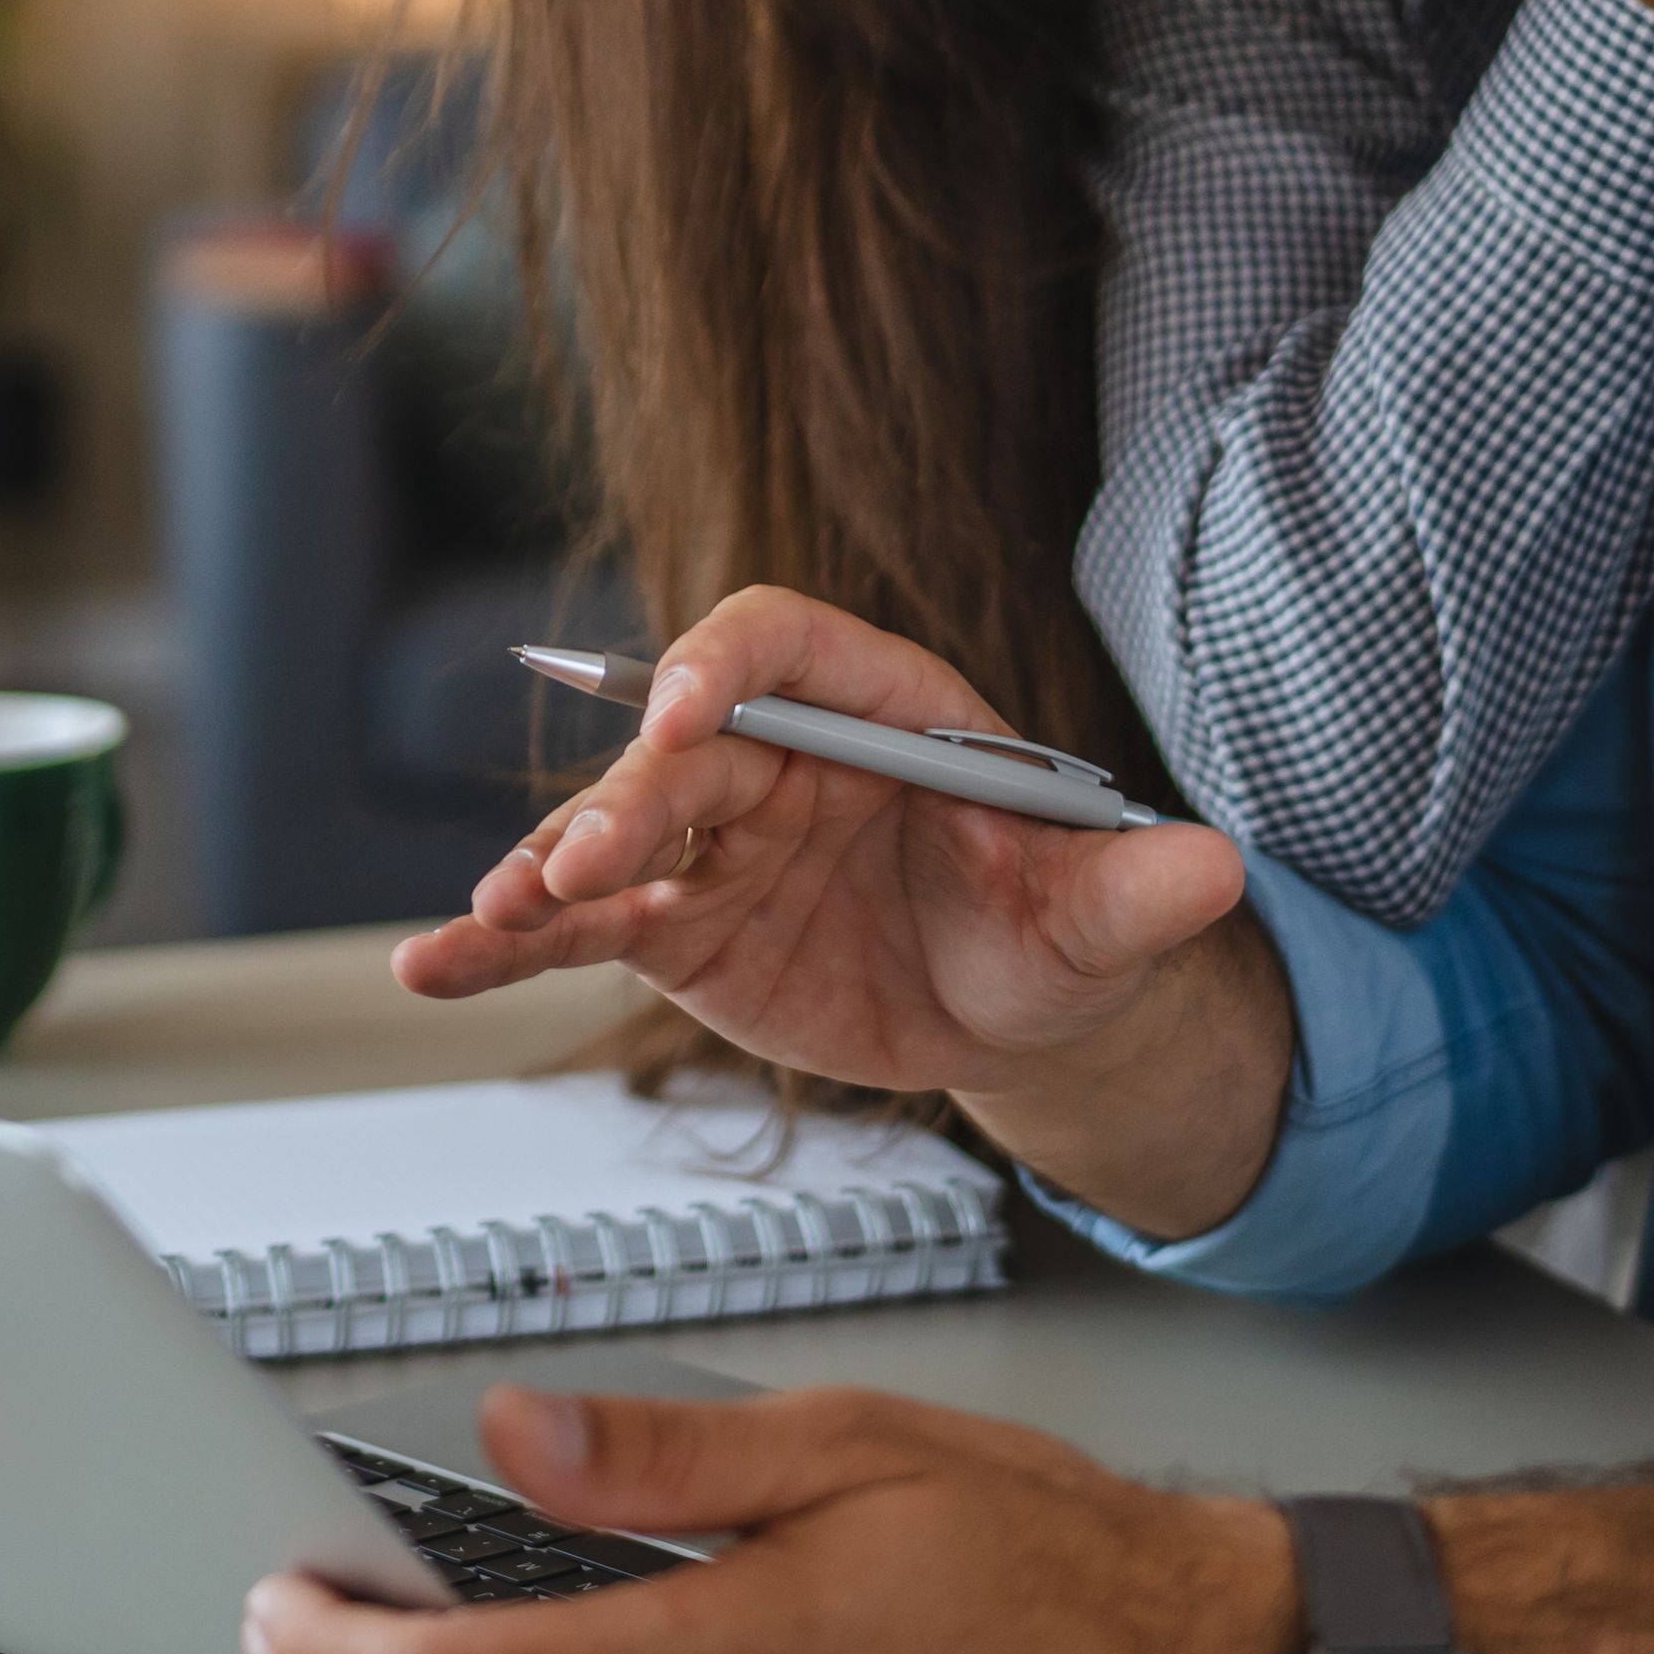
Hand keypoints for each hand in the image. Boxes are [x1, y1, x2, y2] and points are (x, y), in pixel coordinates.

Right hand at [395, 591, 1266, 1190]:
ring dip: (542, 871)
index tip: (682, 709)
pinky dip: (505, 946)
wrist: (1021, 1010)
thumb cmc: (1063, 931)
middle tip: (581, 867)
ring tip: (484, 924)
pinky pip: (580, 928)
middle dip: (624, 799)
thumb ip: (1141, 888)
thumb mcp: (1106, 917)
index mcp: (876, 710)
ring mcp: (718, 843)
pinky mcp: (680, 927)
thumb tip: (1219, 866)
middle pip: (678, 747)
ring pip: (610, 836)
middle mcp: (779, 758)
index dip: (723, 662)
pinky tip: (434, 969)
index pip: (780, 643)